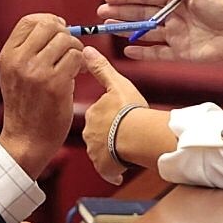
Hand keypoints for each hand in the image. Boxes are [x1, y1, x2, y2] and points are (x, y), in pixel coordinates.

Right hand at [0, 14, 85, 176]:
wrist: (26, 140)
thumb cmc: (26, 106)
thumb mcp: (15, 74)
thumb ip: (28, 49)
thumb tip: (57, 24)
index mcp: (7, 56)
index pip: (29, 21)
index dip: (49, 21)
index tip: (59, 32)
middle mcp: (19, 61)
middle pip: (50, 26)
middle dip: (66, 34)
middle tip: (70, 51)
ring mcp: (36, 72)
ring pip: (67, 41)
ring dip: (76, 51)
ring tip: (74, 66)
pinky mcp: (55, 84)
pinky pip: (77, 58)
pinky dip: (82, 65)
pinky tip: (78, 75)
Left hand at [80, 47, 148, 184]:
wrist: (136, 136)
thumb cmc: (129, 110)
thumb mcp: (117, 84)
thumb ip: (101, 68)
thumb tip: (86, 50)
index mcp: (93, 115)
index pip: (98, 116)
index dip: (110, 116)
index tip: (120, 117)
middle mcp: (90, 135)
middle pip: (98, 135)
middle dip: (108, 135)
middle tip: (125, 132)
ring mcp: (96, 152)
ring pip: (102, 153)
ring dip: (111, 153)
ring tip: (127, 148)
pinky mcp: (104, 168)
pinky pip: (107, 172)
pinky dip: (112, 172)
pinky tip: (119, 172)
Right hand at [97, 0, 222, 74]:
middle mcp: (173, 16)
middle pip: (141, 14)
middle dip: (121, 12)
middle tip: (101, 13)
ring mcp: (175, 35)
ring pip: (145, 33)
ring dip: (126, 30)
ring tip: (109, 28)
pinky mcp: (179, 53)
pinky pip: (156, 53)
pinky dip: (142, 52)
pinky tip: (127, 49)